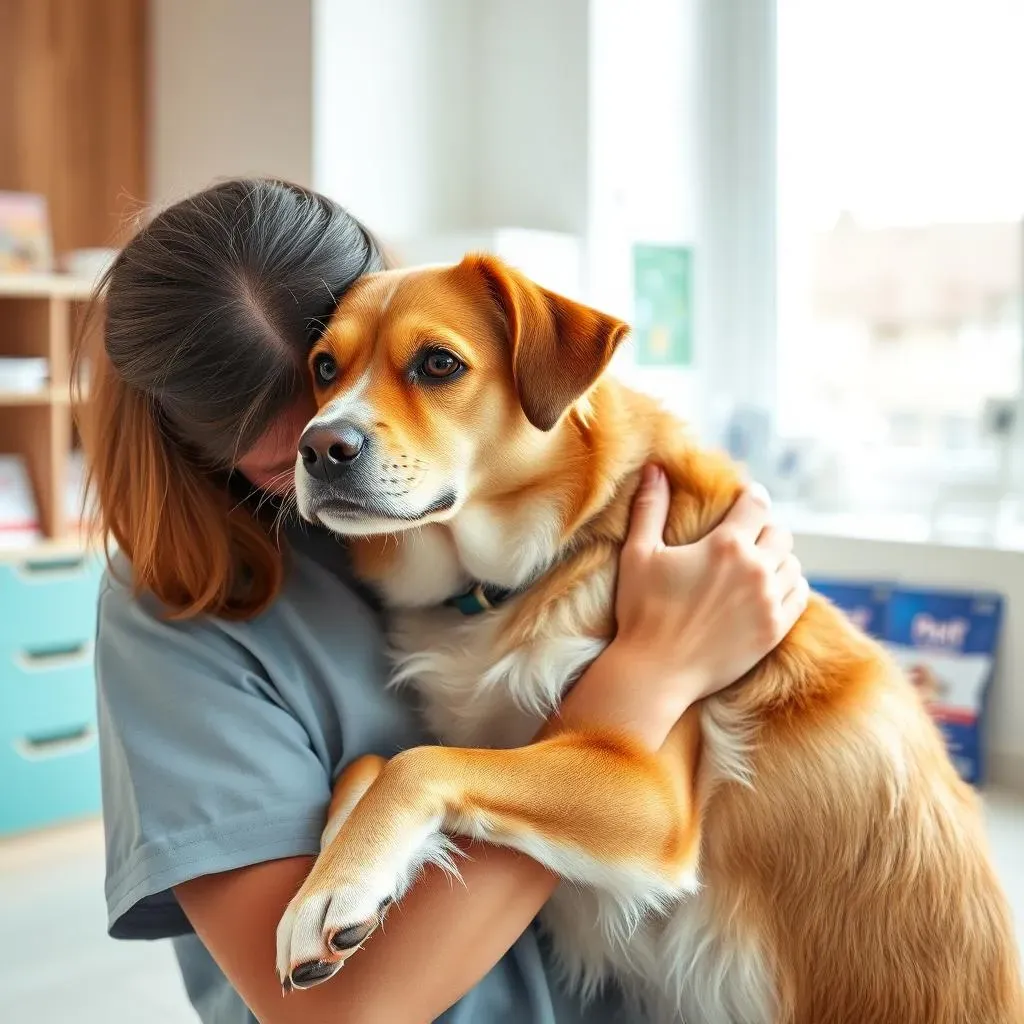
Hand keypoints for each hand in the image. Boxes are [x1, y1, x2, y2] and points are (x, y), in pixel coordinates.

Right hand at [613, 464, 807, 713]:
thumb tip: (656, 468)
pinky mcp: (775, 630)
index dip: (751, 497)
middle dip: (763, 531)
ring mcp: (769, 602)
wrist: (656, 671)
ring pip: (793, 564)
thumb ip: (651, 508)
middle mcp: (755, 570)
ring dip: (777, 559)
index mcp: (725, 546)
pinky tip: (769, 590)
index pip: (757, 504)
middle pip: (780, 533)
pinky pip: (800, 595)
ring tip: (756, 565)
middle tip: (744, 540)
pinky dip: (790, 587)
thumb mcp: (639, 554)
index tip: (744, 501)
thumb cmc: (642, 611)